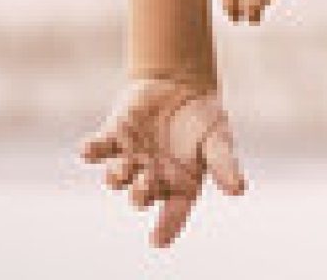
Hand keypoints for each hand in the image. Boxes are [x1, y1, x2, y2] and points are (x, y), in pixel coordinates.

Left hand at [79, 78, 245, 247]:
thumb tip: (239, 190)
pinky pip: (96, 149)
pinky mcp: (112, 138)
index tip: (157, 241)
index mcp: (179, 184)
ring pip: (116, 177)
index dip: (166, 228)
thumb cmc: (203, 118)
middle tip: (144, 183)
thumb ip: (224, 164)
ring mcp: (129, 159)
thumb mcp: (218, 139)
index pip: (174, 213)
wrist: (180, 84)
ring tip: (123, 165)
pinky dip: (90, 151)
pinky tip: (87, 150)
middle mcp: (151, 178)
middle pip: (140, 196)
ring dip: (117, 175)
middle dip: (140, 194)